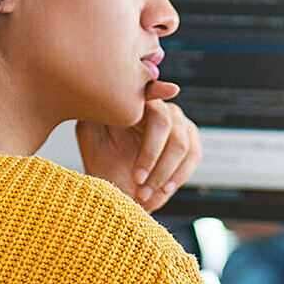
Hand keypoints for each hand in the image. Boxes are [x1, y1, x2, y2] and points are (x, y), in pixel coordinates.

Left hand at [75, 80, 201, 212]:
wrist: (117, 185)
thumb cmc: (99, 156)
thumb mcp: (90, 134)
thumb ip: (99, 114)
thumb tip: (109, 101)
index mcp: (138, 102)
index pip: (149, 90)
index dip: (160, 89)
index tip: (170, 90)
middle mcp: (163, 109)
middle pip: (166, 123)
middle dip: (151, 156)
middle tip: (136, 180)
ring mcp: (181, 126)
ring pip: (182, 145)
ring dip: (162, 173)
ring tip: (143, 194)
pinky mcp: (191, 145)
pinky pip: (193, 158)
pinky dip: (177, 177)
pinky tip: (161, 190)